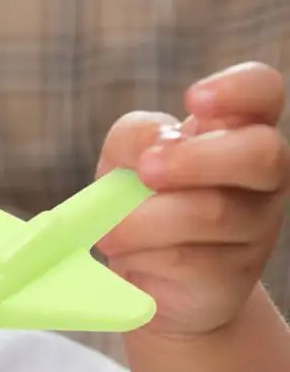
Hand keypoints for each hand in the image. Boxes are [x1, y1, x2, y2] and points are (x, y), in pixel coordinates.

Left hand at [96, 62, 288, 338]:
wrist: (149, 282)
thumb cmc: (141, 207)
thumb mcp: (124, 163)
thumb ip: (134, 138)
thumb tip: (155, 145)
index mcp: (239, 132)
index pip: (263, 92)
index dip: (237, 89)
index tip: (192, 100)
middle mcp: (261, 177)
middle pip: (259, 153)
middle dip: (195, 159)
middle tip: (147, 171)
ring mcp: (255, 228)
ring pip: (211, 212)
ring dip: (144, 219)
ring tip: (108, 230)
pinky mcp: (232, 275)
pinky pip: (187, 258)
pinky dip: (143, 255)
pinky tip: (128, 256)